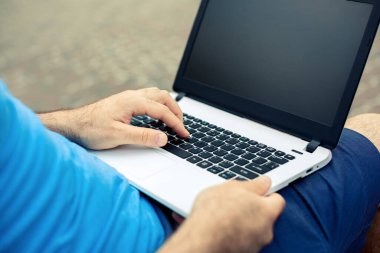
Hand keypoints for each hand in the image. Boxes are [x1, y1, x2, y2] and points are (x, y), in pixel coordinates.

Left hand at [38, 87, 189, 149]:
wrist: (73, 124)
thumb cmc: (91, 129)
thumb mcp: (117, 136)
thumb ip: (142, 136)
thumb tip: (163, 138)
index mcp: (133, 102)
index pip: (163, 111)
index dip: (176, 123)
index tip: (184, 134)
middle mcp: (132, 96)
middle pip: (163, 97)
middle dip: (176, 111)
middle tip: (181, 127)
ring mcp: (128, 97)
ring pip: (156, 95)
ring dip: (168, 106)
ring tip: (173, 120)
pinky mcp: (125, 102)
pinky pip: (149, 98)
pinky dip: (159, 105)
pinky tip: (157, 116)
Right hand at [159, 176, 284, 252]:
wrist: (201, 240)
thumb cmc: (215, 213)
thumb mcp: (232, 187)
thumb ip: (252, 185)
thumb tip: (264, 182)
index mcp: (267, 211)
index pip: (278, 200)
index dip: (266, 194)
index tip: (255, 191)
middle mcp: (266, 231)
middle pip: (264, 216)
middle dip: (252, 210)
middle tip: (234, 202)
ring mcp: (254, 245)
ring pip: (252, 230)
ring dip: (242, 224)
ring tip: (222, 217)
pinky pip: (241, 241)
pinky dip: (234, 236)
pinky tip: (219, 230)